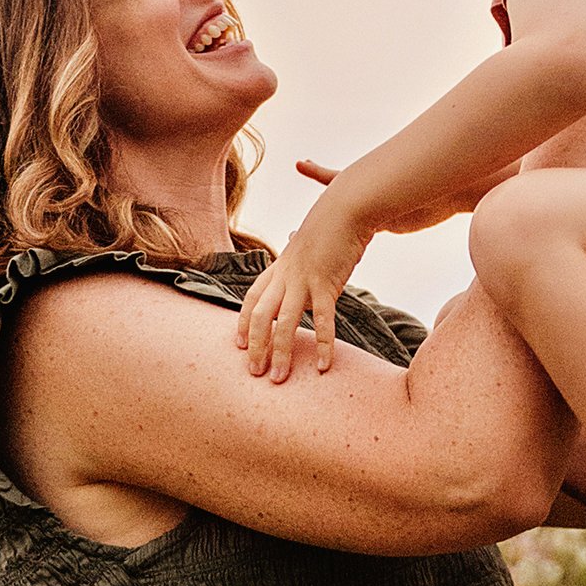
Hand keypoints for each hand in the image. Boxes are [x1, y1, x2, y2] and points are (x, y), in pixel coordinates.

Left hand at [235, 196, 369, 380]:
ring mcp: (303, 279)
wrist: (346, 206)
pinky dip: (322, 345)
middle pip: (259, 316)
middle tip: (255, 373)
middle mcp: (285, 275)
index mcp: (279, 266)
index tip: (238, 345)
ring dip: (280, 353)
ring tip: (279, 379)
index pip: (252, 299)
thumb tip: (292, 242)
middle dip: (255, 347)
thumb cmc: (330, 223)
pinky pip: (321, 320)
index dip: (242, 323)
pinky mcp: (325, 283)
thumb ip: (298, 252)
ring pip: (283, 323)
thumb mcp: (307, 241)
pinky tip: (322, 366)